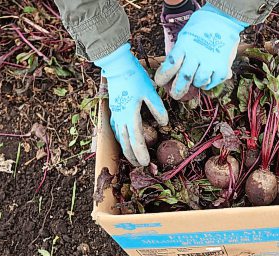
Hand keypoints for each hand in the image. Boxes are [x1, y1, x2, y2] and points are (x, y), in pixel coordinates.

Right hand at [95, 43, 167, 165]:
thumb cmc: (135, 77)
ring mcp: (115, 114)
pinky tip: (124, 140)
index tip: (145, 163)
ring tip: (132, 158)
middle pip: (125, 142)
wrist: (116, 66)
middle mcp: (120, 118)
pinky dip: (121, 138)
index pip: (136, 139)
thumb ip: (158, 109)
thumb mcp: (150, 92)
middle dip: (132, 156)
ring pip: (120, 137)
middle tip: (139, 166)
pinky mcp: (114, 110)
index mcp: (130, 115)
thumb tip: (164, 124)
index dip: (140, 153)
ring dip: (126, 149)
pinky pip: (116, 129)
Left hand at [155, 4, 247, 99]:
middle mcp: (197, 53)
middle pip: (184, 77)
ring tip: (197, 77)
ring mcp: (210, 60)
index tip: (160, 82)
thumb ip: (179, 53)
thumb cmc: (200, 29)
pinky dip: (208, 83)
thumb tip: (170, 71)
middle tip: (175, 95)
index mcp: (185, 44)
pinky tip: (208, 77)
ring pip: (199, 82)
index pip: (170, 64)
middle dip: (177, 90)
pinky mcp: (222, 66)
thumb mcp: (185, 36)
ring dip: (196, 83)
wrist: (223, 19)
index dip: (163, 76)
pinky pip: (212, 82)